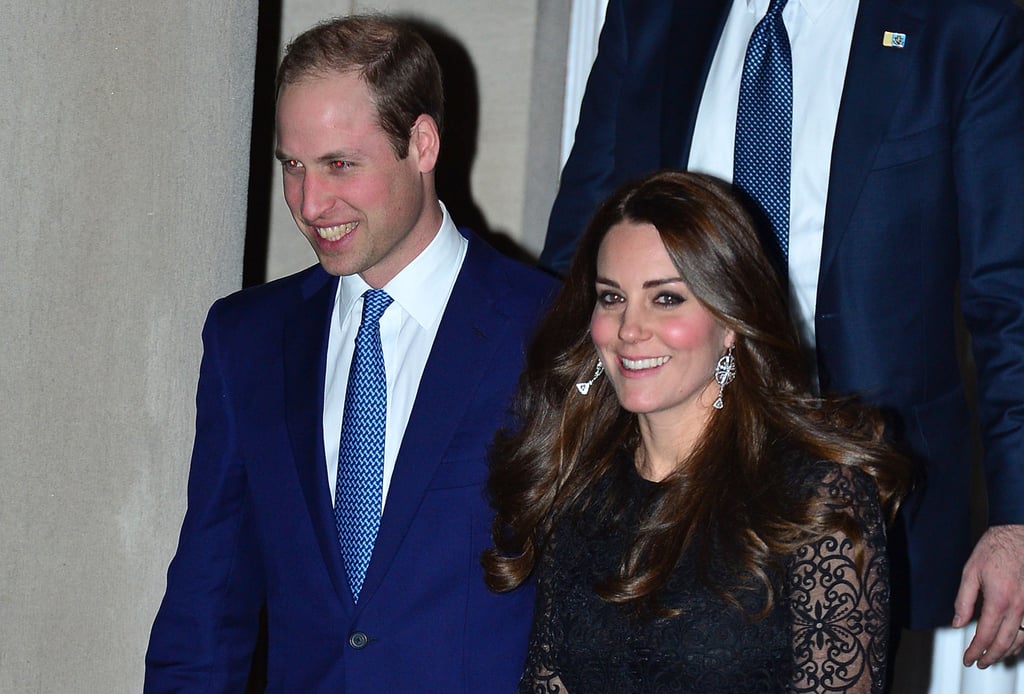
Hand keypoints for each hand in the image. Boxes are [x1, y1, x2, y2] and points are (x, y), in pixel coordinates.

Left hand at [953, 524, 1023, 667]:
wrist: (1017, 536)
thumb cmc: (994, 550)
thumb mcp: (970, 573)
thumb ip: (963, 601)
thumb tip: (958, 623)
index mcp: (999, 601)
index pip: (985, 635)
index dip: (974, 651)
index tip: (967, 658)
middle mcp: (1018, 607)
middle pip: (1004, 643)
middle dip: (990, 657)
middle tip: (978, 663)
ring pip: (1021, 640)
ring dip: (1006, 653)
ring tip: (992, 657)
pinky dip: (1021, 642)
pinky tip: (1012, 644)